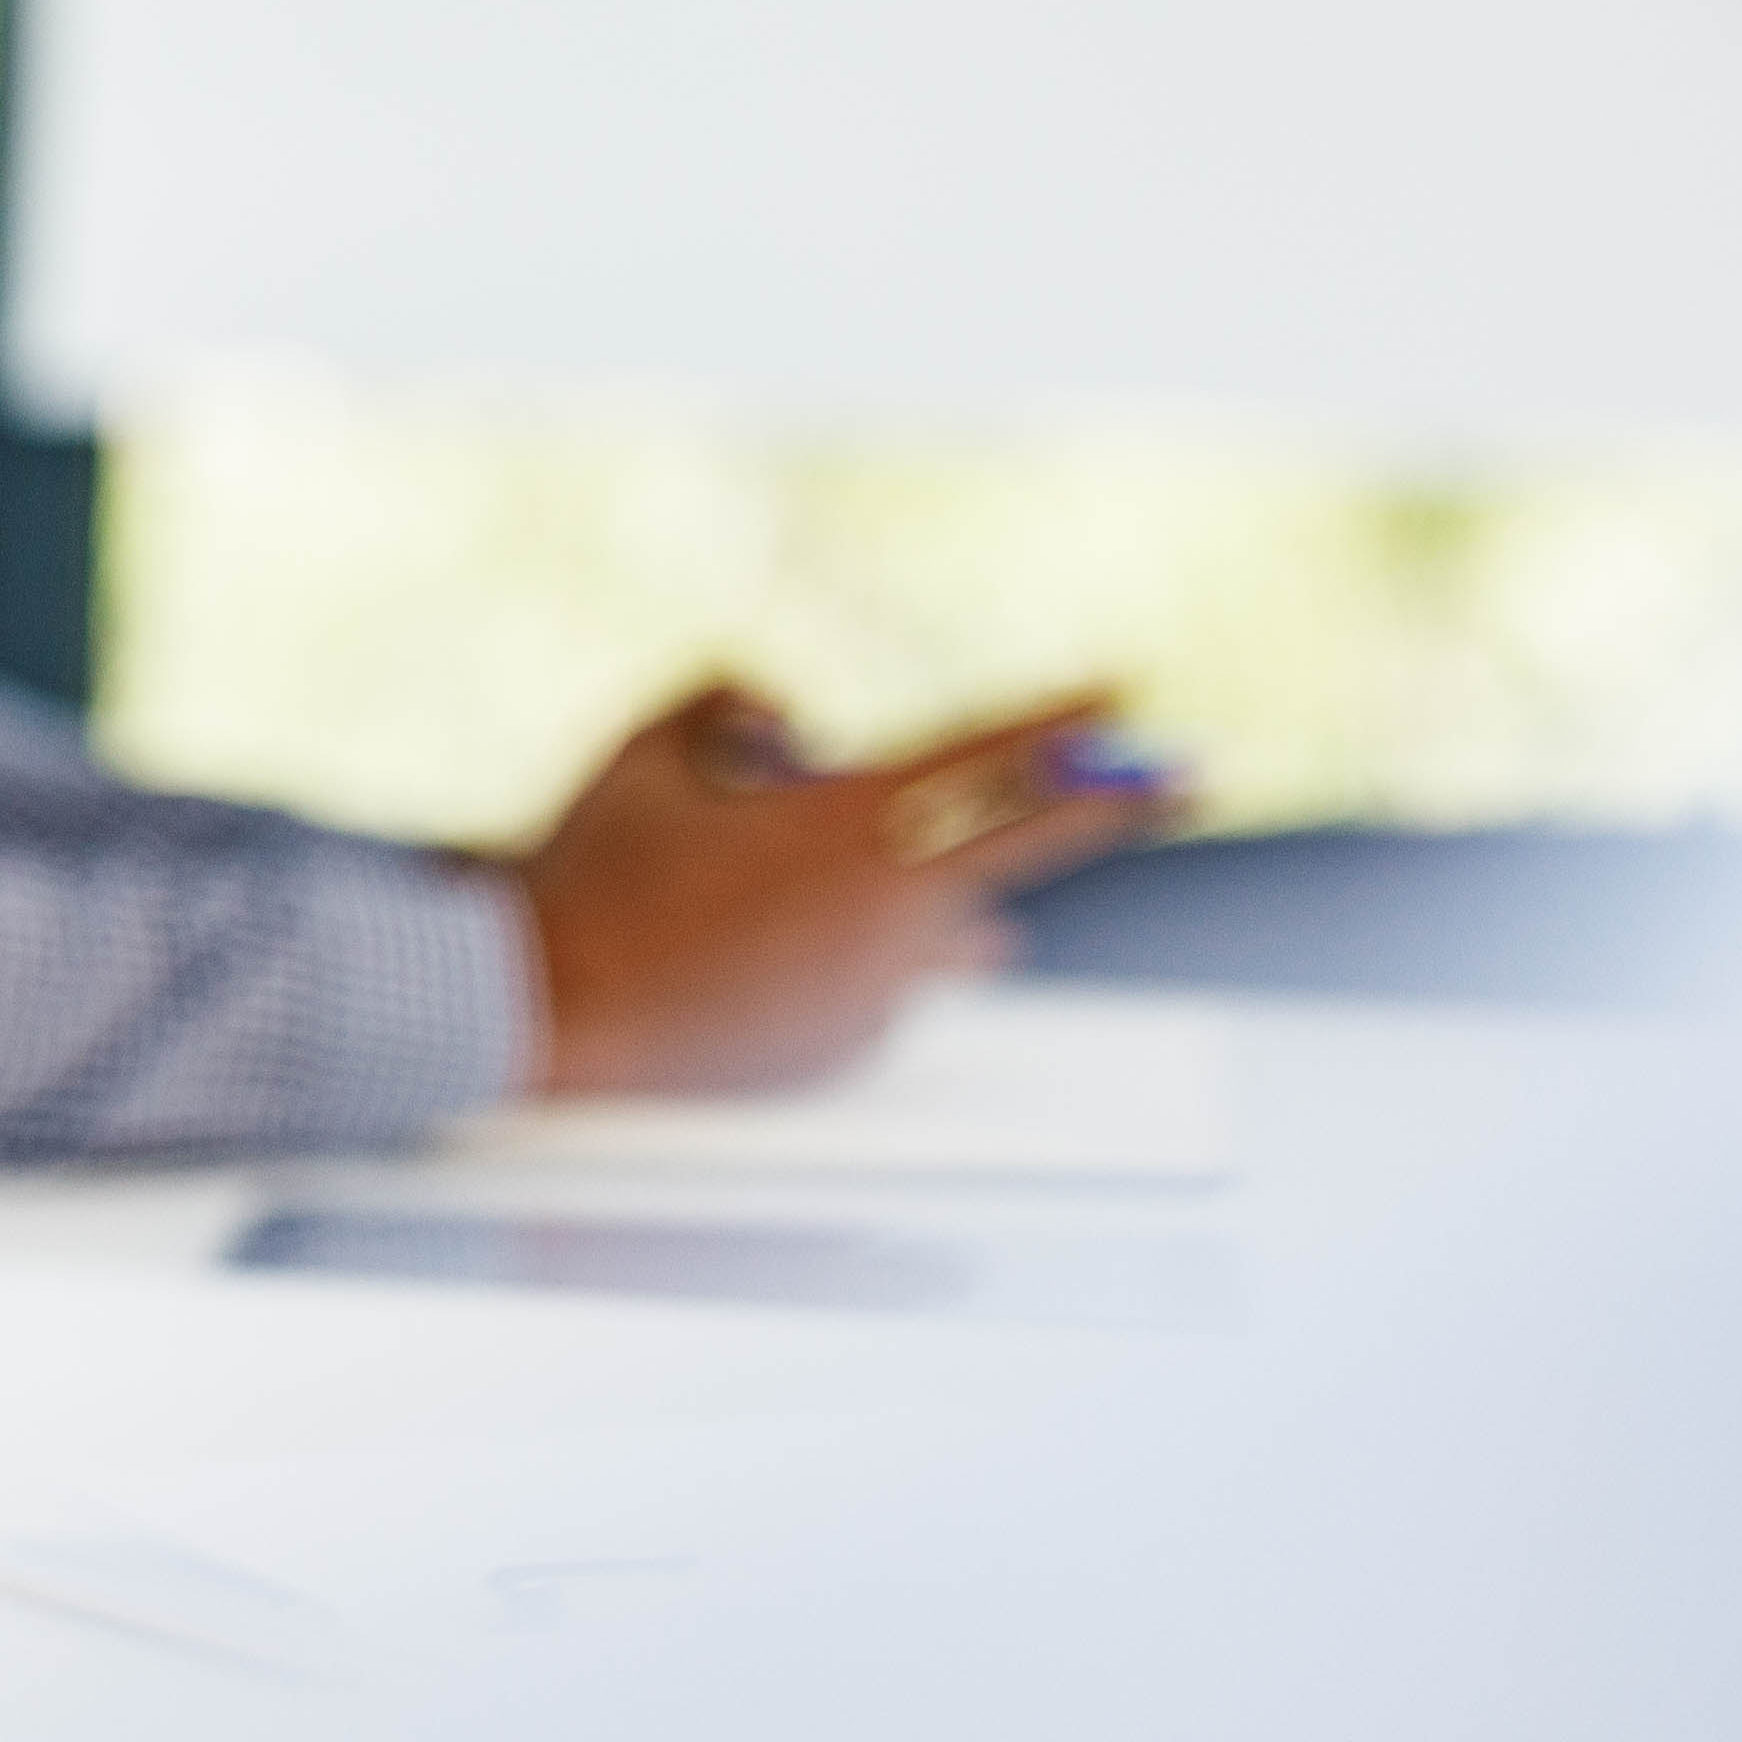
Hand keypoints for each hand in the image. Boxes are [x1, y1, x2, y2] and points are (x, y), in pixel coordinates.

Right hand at [511, 681, 1178, 1098]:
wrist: (548, 1014)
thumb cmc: (589, 874)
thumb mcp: (641, 753)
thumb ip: (724, 702)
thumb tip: (792, 721)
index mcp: (847, 825)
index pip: (986, 757)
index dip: (1061, 718)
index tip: (1124, 691)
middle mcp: (885, 911)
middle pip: (1028, 844)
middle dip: (1117, 805)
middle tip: (1192, 778)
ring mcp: (871, 990)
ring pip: (940, 936)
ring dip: (956, 922)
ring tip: (999, 946)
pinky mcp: (842, 1050)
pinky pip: (872, 995)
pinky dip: (849, 973)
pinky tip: (782, 977)